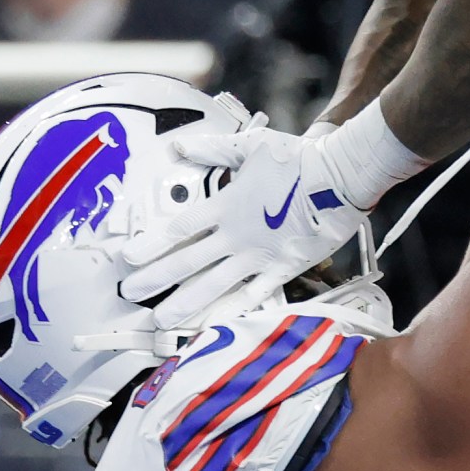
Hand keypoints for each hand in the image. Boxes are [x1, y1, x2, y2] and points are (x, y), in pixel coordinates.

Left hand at [121, 122, 367, 322]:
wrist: (340, 176)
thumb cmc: (297, 159)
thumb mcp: (249, 147)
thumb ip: (210, 151)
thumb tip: (178, 146)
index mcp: (225, 206)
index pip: (179, 230)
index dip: (151, 245)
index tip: (129, 258)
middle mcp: (236, 235)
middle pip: (187, 262)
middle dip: (155, 279)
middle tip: (129, 293)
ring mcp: (259, 256)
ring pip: (214, 285)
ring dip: (185, 303)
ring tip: (162, 319)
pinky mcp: (284, 269)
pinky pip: (255, 295)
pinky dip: (235, 310)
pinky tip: (216, 324)